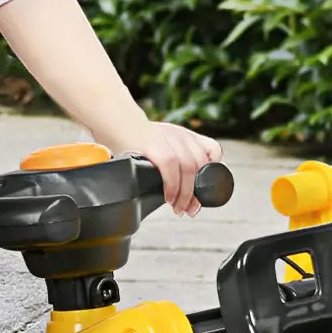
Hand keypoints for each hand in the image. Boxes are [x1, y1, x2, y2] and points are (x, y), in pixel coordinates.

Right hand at [105, 119, 222, 216]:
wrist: (117, 123)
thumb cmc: (139, 142)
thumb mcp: (165, 146)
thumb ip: (179, 162)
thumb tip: (189, 194)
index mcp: (186, 136)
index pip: (213, 150)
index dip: (214, 171)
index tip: (205, 191)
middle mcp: (181, 135)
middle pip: (200, 165)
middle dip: (197, 193)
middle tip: (190, 209)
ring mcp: (168, 138)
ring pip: (189, 168)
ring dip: (185, 194)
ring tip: (178, 207)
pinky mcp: (153, 144)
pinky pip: (170, 167)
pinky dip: (172, 186)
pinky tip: (168, 197)